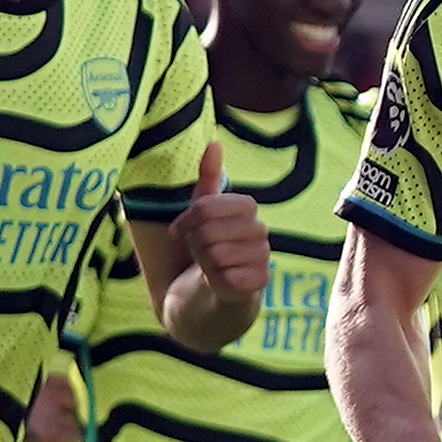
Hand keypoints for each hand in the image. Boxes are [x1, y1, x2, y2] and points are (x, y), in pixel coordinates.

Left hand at [173, 142, 267, 296]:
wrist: (213, 298)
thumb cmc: (207, 252)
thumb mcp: (202, 215)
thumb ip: (208, 179)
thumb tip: (214, 143)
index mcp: (247, 210)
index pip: (210, 205)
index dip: (188, 219)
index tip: (179, 230)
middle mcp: (260, 231)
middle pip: (209, 230)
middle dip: (194, 244)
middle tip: (196, 252)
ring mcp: (262, 258)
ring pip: (215, 254)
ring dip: (203, 265)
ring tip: (209, 268)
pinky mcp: (260, 283)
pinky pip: (225, 278)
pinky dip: (214, 282)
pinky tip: (219, 283)